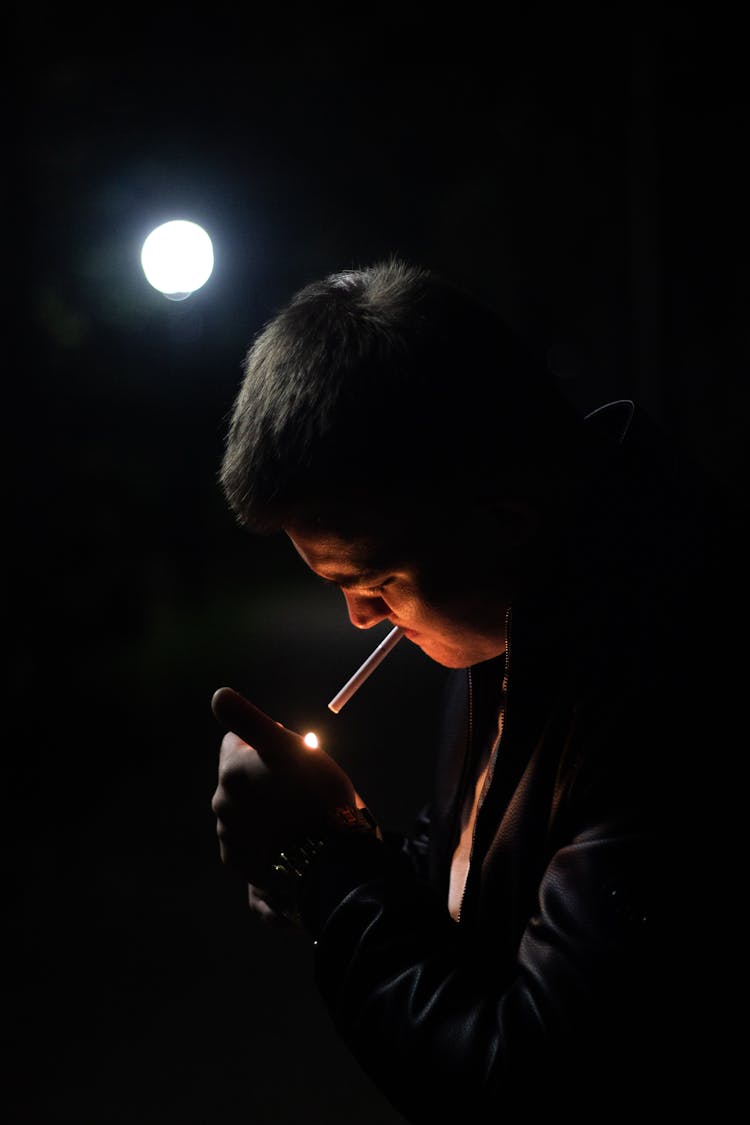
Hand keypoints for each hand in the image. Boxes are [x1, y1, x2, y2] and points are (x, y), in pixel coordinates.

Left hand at [210, 686, 357, 885]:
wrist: (328, 860)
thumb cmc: (318, 797)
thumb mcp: (290, 748)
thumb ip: (249, 720)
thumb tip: (218, 695)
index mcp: (231, 771)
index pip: (235, 740)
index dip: (263, 744)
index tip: (289, 758)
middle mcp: (221, 802)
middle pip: (238, 777)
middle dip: (261, 778)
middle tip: (297, 788)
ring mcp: (227, 834)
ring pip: (242, 808)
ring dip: (260, 807)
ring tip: (294, 816)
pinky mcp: (235, 861)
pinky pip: (244, 839)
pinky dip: (259, 837)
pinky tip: (284, 839)